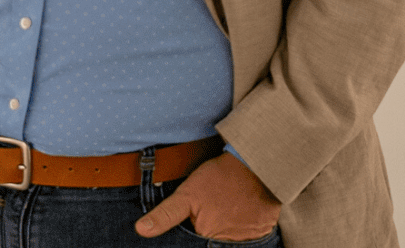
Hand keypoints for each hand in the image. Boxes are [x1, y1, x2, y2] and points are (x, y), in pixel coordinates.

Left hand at [134, 153, 280, 239]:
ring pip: (229, 240)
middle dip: (208, 230)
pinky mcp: (263, 230)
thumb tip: (141, 230)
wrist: (255, 165)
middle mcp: (227, 243)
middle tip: (214, 210)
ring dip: (226, 230)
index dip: (195, 231)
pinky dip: (243, 228)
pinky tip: (240, 212)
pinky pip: (249, 236)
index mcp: (206, 236)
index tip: (200, 219)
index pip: (194, 242)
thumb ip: (165, 215)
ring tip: (225, 209)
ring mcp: (248, 239)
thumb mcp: (186, 194)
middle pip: (210, 241)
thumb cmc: (218, 178)